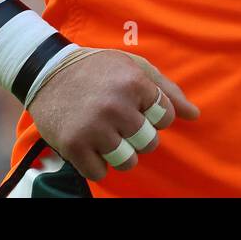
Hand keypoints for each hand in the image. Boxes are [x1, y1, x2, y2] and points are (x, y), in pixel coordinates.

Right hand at [26, 48, 199, 181]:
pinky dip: (95, 162)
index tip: (136, 107)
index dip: (153, 115)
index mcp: (134, 82)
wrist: (46, 71)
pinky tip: (88, 142)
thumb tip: (195, 115)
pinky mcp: (73, 145)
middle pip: (149, 143)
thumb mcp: (133, 67)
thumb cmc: (98, 69)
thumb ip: (166, 90)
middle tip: (118, 120)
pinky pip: (100, 172)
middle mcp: (116, 106)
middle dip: (138, 135)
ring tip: (105, 134)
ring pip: (128, 161)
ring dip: (119, 152)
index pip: (166, 117)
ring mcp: (94, 127)